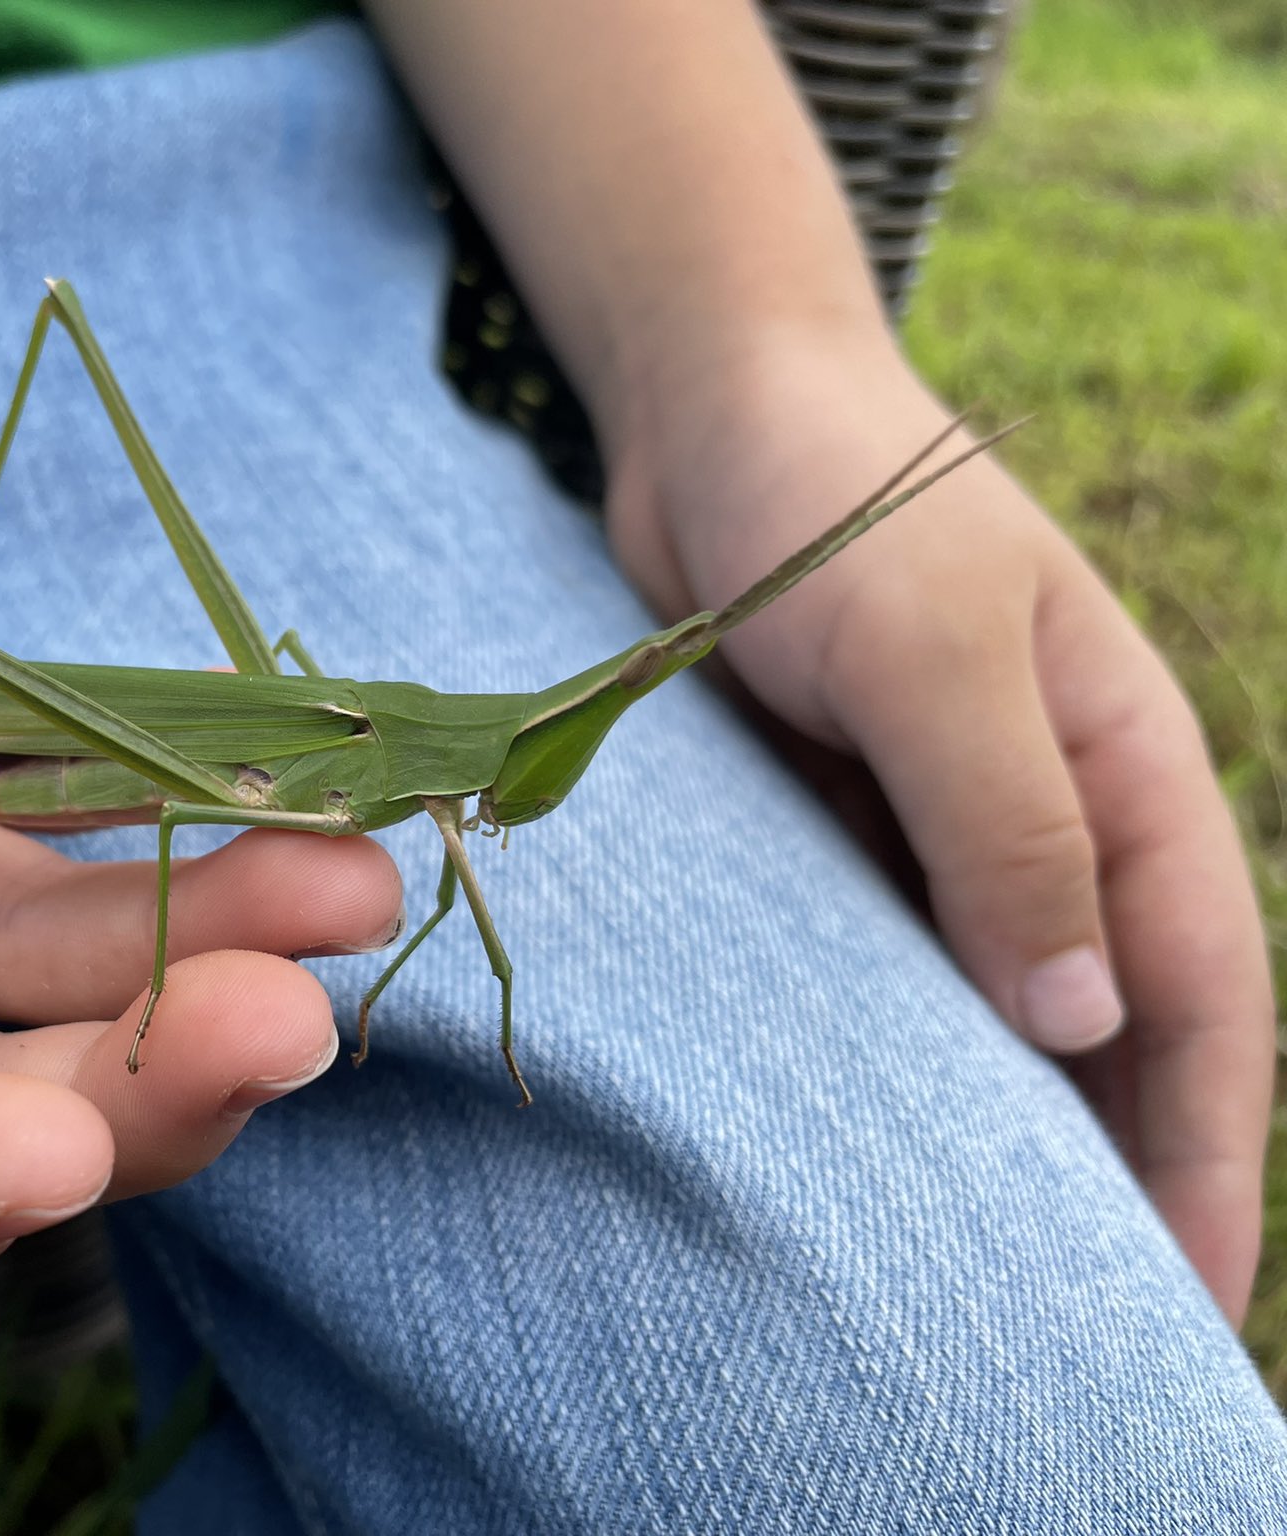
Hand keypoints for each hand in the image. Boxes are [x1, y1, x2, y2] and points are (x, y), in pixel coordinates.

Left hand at [604, 328, 1273, 1321]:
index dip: (1207, 1154)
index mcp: (1130, 771)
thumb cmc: (835, 499)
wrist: (711, 411)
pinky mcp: (840, 823)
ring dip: (996, 1132)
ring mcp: (940, 824)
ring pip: (993, 1012)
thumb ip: (1011, 829)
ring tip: (969, 1279)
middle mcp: (1051, 815)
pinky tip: (852, 1143)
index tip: (1195, 1307)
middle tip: (1080, 1338)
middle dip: (1114, 1175)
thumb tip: (1089, 1023)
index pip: (1203, 995)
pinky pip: (879, 964)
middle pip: (1111, 1029)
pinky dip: (885, 1054)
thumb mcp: (935, 653)